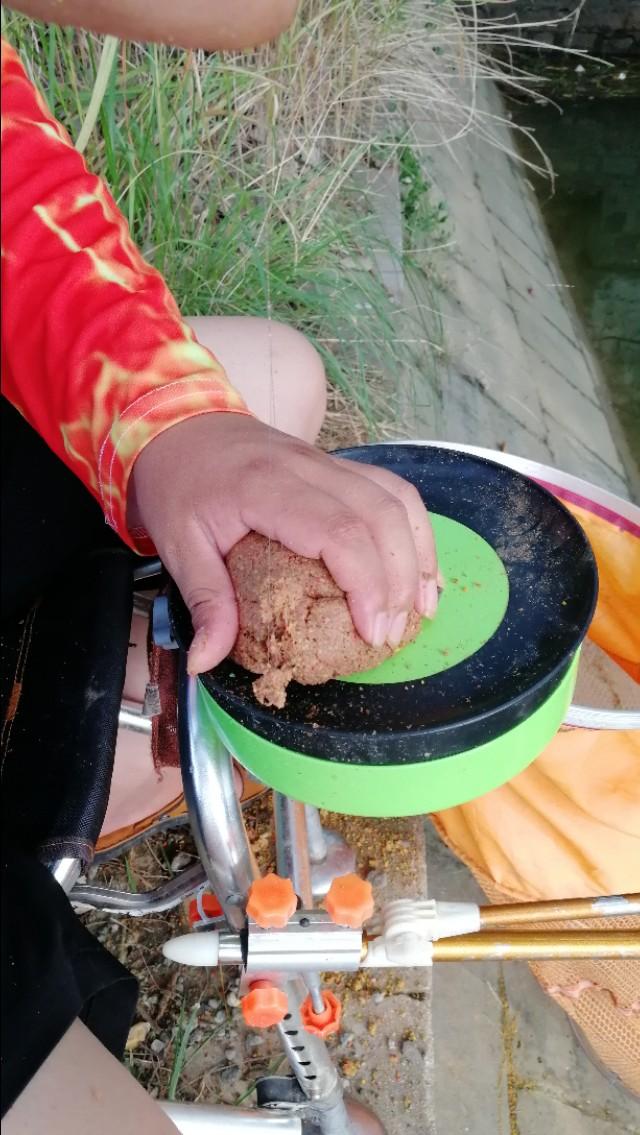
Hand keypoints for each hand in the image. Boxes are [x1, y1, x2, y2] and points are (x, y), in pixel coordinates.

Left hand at [128, 414, 437, 673]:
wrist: (180, 425)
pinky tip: (421, 571)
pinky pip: (392, 492)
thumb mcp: (178, 545)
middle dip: (400, 580)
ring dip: (419, 555)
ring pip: (396, 500)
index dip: (367, 583)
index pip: (339, 531)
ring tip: (422, 608)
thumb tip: (206, 661)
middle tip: (394, 633)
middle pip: (381, 516)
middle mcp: (308, 468)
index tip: (372, 631)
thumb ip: (204, 602)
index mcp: (267, 486)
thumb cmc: (179, 483)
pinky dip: (415, 531)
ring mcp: (330, 463)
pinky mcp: (340, 467)